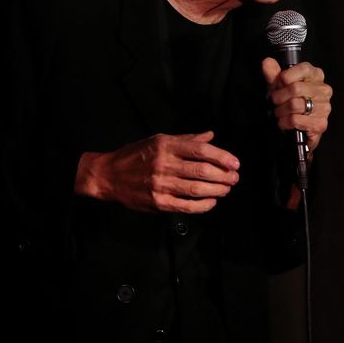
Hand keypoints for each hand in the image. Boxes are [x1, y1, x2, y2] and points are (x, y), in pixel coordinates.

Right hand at [75, 131, 239, 213]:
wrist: (108, 175)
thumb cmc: (134, 155)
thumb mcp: (158, 140)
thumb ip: (186, 139)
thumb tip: (210, 136)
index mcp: (166, 146)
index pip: (201, 150)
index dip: (222, 157)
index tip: (235, 163)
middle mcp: (164, 164)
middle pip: (202, 170)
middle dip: (224, 176)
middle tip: (234, 178)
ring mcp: (161, 185)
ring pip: (197, 189)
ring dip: (217, 190)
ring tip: (226, 189)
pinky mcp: (158, 202)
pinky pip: (186, 206)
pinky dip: (203, 205)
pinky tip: (211, 202)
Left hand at [261, 58, 332, 154]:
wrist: (294, 125)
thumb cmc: (288, 100)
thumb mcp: (278, 85)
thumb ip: (273, 73)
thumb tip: (267, 62)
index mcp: (316, 76)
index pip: (303, 69)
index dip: (286, 77)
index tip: (280, 84)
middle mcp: (324, 90)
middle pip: (296, 88)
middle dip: (279, 96)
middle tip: (275, 101)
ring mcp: (324, 107)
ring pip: (295, 105)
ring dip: (281, 111)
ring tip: (279, 112)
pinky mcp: (320, 124)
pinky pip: (296, 120)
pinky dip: (285, 122)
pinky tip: (284, 122)